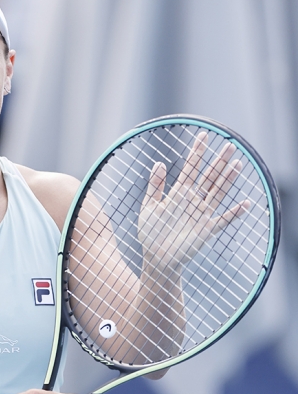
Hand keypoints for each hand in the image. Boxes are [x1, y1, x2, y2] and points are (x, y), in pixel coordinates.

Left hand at [138, 132, 249, 270]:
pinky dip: (234, 213)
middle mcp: (193, 201)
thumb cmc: (150, 232)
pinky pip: (223, 220)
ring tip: (237, 164)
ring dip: (227, 179)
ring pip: (218, 192)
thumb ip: (155, 186)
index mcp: (178, 193)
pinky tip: (244, 204)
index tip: (202, 136)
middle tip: (229, 145)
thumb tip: (159, 163)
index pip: (190, 168)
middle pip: (208, 177)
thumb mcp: (148, 206)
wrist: (156, 257)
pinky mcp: (206, 230)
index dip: (196, 152)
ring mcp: (201, 214)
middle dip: (218, 161)